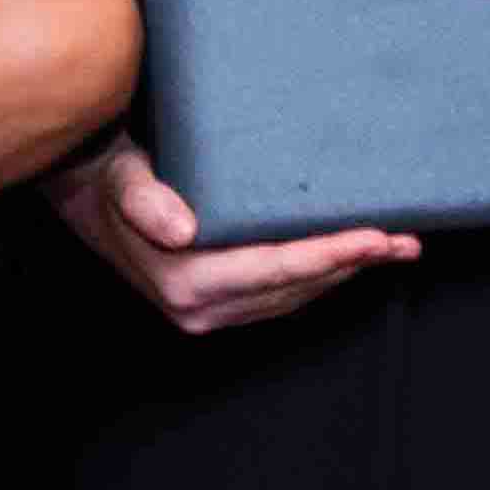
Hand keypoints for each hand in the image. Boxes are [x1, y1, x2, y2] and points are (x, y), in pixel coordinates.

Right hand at [48, 136, 419, 334]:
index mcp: (185, 282)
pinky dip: (318, 277)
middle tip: (404, 240)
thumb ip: (146, 200)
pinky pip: (280, 297)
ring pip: (293, 297)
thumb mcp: (124, 178)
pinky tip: (347, 258)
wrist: (86, 193)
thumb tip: (181, 229)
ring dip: (344, 274)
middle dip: (351, 265)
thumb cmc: (113, 176)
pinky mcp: (215, 306)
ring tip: (392, 248)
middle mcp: (199, 309)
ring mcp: (208, 313)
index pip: (276, 270)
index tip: (374, 238)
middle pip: (294, 289)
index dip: (329, 255)